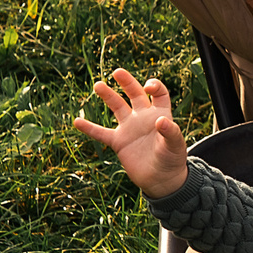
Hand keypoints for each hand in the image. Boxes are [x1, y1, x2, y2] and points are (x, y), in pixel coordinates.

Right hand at [71, 69, 192, 197]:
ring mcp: (130, 128)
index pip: (158, 93)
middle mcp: (143, 117)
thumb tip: (161, 121)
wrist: (161, 180)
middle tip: (117, 72)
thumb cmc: (172, 160)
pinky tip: (76, 121)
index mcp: (160, 113)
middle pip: (135, 93)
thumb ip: (170, 132)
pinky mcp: (119, 142)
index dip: (154, 86)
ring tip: (98, 85)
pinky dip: (89, 128)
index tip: (148, 88)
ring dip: (108, 96)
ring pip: (117, 107)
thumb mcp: (175, 145)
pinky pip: (101, 133)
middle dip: (127, 82)